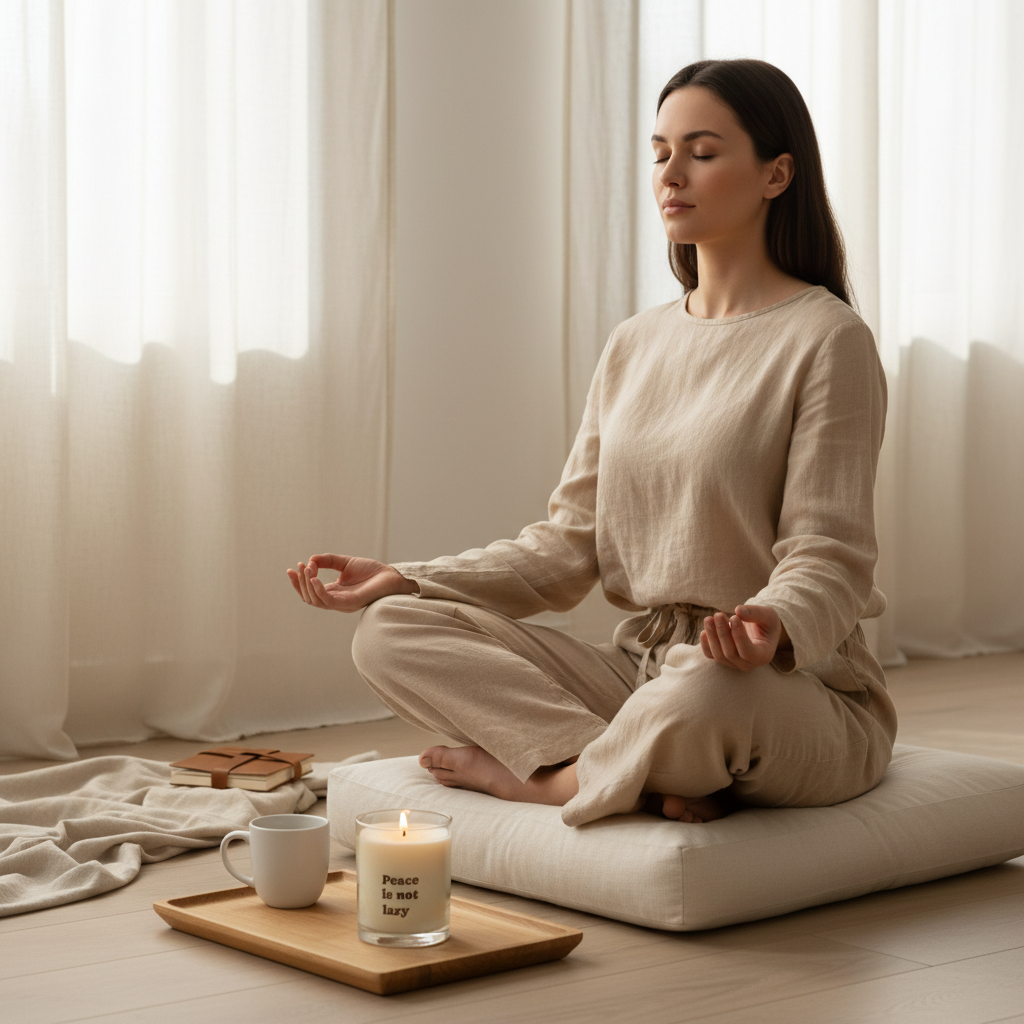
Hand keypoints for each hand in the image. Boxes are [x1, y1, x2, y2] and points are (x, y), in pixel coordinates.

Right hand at [286, 554, 417, 612]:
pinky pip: (329, 601)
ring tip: (307, 570)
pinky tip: (314, 579)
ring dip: (308, 585)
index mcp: (334, 593)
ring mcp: (343, 603)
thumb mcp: (345, 563)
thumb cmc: (371, 571)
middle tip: (300, 566)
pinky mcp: (350, 603)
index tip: (291, 569)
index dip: (298, 582)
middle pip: (310, 598)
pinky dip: (319, 591)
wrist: (391, 575)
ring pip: (316, 601)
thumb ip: (327, 561)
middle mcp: (336, 600)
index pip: (310, 592)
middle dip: (300, 583)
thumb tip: (310, 560)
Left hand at [700, 604, 788, 671]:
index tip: (733, 617)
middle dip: (722, 633)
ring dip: (712, 636)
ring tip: (709, 619)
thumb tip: (738, 610)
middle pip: (731, 653)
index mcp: (763, 655)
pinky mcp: (723, 658)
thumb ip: (755, 613)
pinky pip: (710, 655)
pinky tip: (704, 631)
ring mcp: (734, 663)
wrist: (760, 629)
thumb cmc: (766, 622)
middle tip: (718, 614)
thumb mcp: (767, 615)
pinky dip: (705, 644)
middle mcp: (748, 664)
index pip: (748, 652)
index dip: (738, 636)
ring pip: (719, 655)